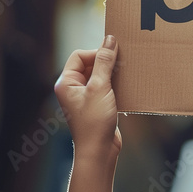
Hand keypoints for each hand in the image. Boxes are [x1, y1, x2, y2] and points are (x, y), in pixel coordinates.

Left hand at [55, 36, 121, 160]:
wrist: (99, 151)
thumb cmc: (94, 122)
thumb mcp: (100, 87)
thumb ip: (105, 62)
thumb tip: (109, 39)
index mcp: (66, 82)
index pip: (80, 56)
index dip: (97, 53)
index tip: (113, 57)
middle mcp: (73, 89)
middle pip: (90, 64)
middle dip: (106, 63)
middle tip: (121, 66)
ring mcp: (85, 98)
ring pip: (100, 76)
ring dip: (113, 75)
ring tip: (125, 78)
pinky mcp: (97, 106)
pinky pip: (106, 88)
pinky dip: (116, 86)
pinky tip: (126, 90)